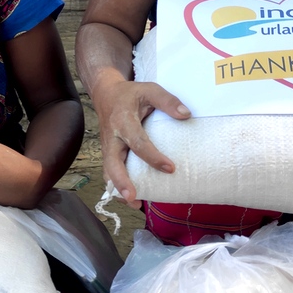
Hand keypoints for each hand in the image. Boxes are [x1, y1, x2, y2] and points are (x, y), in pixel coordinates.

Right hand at [92, 78, 189, 209]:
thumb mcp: (149, 89)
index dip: (153, 157)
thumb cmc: (130, 93)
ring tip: (135, 204)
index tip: (171, 168)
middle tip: (134, 198)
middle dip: (121, 182)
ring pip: (108, 172)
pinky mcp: (108, 154)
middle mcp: (112, 137)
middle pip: (112, 163)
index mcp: (122, 121)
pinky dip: (118, 186)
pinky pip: (110, 172)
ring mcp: (108, 147)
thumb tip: (186, 115)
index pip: (137, 142)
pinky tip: (133, 198)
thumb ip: (167, 100)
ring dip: (119, 189)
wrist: (105, 93)